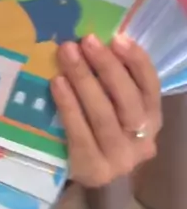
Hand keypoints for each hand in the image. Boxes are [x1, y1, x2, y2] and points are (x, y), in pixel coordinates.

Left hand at [51, 34, 161, 187]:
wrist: (74, 167)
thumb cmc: (92, 123)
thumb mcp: (108, 99)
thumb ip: (108, 77)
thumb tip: (92, 39)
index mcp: (151, 117)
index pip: (150, 86)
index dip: (136, 61)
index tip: (116, 38)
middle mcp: (143, 140)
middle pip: (128, 100)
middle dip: (106, 66)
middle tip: (86, 41)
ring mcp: (120, 160)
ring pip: (104, 116)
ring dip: (85, 80)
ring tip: (67, 54)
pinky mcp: (95, 170)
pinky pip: (81, 133)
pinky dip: (69, 105)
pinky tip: (57, 82)